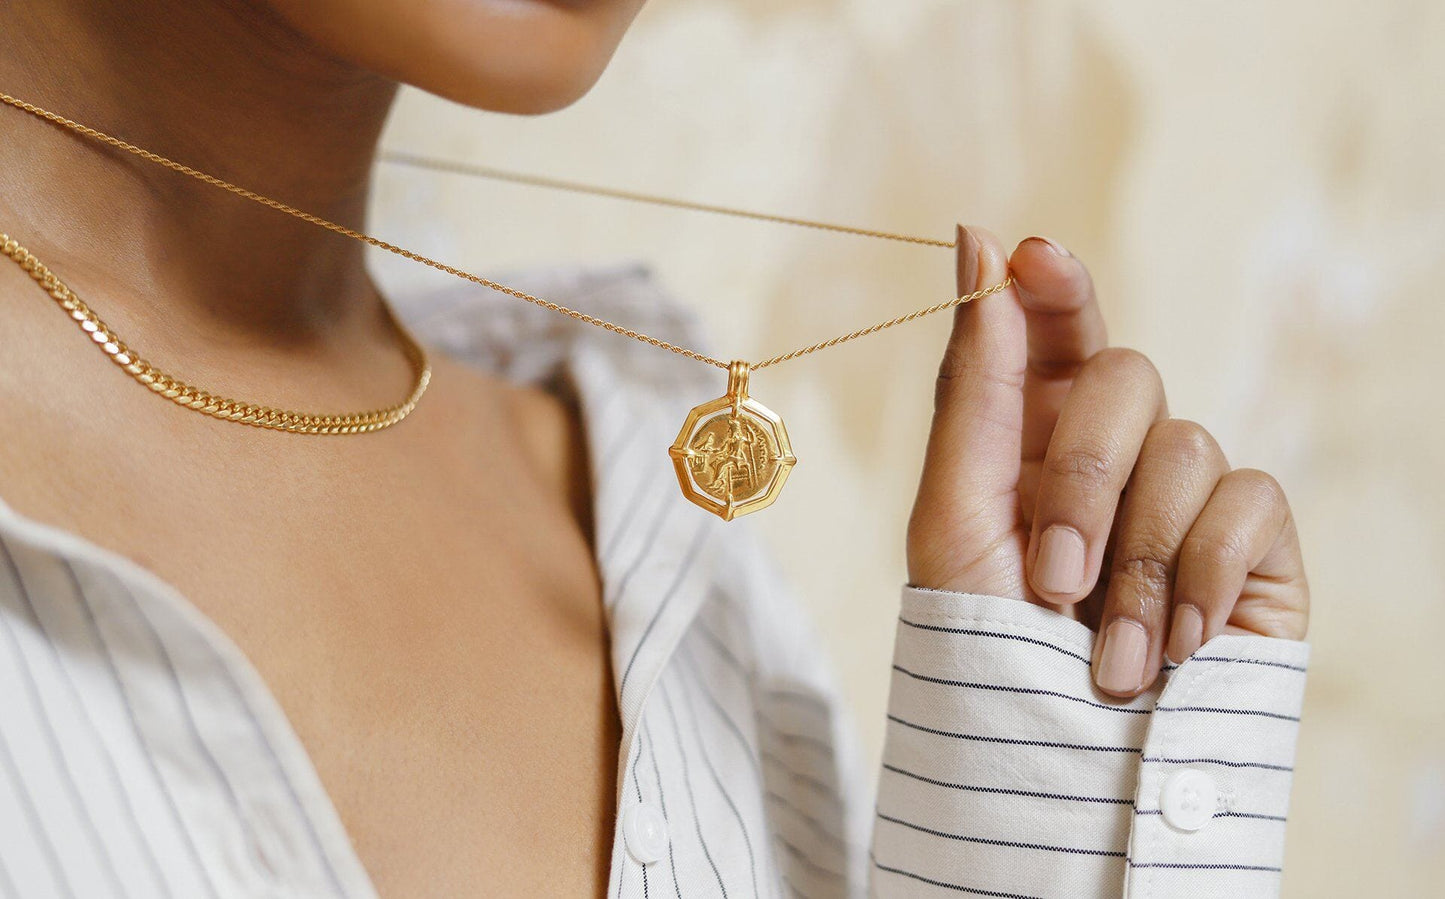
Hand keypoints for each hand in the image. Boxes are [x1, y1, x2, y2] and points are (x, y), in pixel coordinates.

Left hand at [906, 226, 1308, 697]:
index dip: (1054, 284)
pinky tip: (1174, 644)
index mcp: (1035, 431)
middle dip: (1082, 480)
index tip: (1029, 254)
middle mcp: (1117, 450)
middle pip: (1127, 378)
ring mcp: (1187, 493)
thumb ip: (973, 386)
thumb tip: (978, 242)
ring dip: (1135, 562)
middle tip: (1050, 582)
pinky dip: (1201, 578)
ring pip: (1186, 445)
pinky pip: (1248, 500)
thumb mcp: (954, 514)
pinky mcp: (1254, 543)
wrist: (1061, 759)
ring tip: (1104, 652)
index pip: (1058, 329)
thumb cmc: (989, 641)